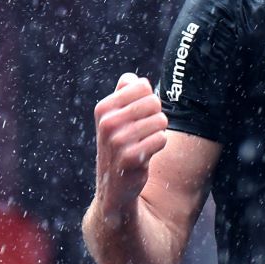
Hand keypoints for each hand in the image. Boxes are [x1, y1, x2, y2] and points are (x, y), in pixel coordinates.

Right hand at [93, 73, 169, 223]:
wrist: (114, 184)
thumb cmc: (119, 145)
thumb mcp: (115, 118)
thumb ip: (123, 94)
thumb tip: (133, 79)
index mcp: (103, 108)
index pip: (142, 86)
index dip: (148, 100)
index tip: (138, 116)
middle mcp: (107, 122)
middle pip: (154, 102)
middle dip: (155, 116)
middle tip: (143, 132)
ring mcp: (117, 140)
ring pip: (160, 120)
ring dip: (158, 132)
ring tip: (144, 143)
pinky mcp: (130, 157)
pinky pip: (161, 139)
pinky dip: (159, 145)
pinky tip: (145, 154)